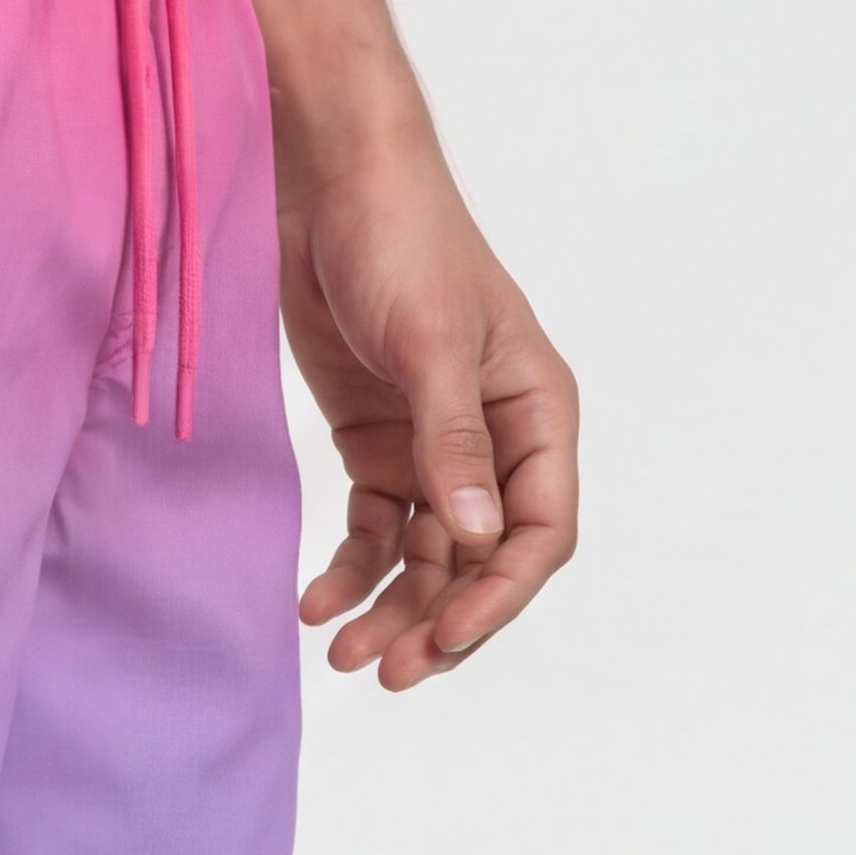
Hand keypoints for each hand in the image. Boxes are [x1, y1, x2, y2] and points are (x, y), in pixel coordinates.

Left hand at [281, 135, 576, 688]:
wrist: (325, 182)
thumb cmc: (400, 238)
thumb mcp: (433, 341)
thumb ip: (451, 441)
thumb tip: (474, 535)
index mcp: (538, 411)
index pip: (540, 531)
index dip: (498, 595)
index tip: (443, 641)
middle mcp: (496, 438)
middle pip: (481, 560)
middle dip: (437, 619)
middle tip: (383, 672)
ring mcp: (435, 446)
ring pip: (425, 557)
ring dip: (389, 608)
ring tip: (342, 656)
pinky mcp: (376, 444)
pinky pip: (373, 530)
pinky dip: (350, 570)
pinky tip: (315, 604)